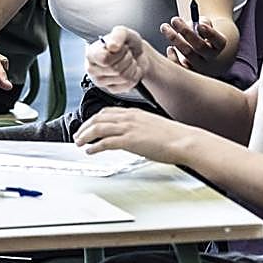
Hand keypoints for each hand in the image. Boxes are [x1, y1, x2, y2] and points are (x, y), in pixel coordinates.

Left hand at [75, 107, 192, 163]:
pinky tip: (91, 150)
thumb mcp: (152, 126)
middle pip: (98, 118)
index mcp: (134, 112)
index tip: (87, 125)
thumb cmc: (173, 137)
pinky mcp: (130, 141)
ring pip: (98, 128)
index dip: (94, 118)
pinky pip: (106, 142)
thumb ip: (138, 128)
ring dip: (85, 135)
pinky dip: (95, 146)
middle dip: (85, 126)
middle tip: (78, 135)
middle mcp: (129, 117)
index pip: (107, 112)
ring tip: (79, 142)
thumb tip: (131, 136)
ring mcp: (129, 128)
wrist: (184, 140)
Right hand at [85, 26, 149, 93]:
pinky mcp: (111, 89)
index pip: (104, 60)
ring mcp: (101, 81)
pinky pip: (128, 85)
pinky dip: (135, 76)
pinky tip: (130, 70)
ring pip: (123, 78)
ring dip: (132, 66)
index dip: (118, 53)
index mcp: (91, 54)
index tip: (121, 47)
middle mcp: (92, 69)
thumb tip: (112, 47)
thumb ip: (118, 35)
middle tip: (127, 53)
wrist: (137, 53)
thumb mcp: (123, 32)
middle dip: (127, 59)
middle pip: (116, 70)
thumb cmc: (126, 43)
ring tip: (129, 61)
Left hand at [160, 16, 228, 73]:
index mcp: (219, 45)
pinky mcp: (188, 72)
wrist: (203, 56)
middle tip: (174, 19)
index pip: (219, 41)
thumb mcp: (206, 27)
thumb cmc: (202, 36)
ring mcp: (200, 66)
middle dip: (186, 31)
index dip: (210, 33)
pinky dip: (173, 57)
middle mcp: (211, 57)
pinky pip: (180, 66)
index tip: (199, 25)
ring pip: (188, 53)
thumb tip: (198, 23)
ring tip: (165, 27)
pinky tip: (170, 48)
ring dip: (175, 39)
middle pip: (200, 46)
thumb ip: (203, 23)